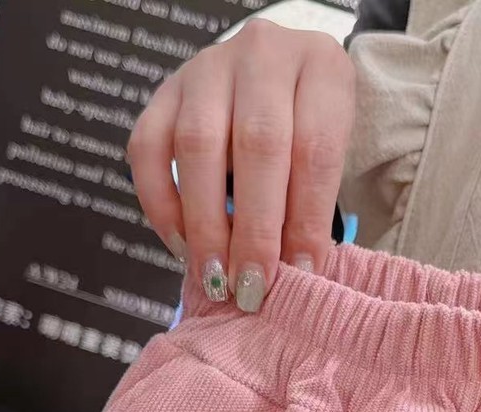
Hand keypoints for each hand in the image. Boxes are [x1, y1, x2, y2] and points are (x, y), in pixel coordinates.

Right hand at [127, 19, 354, 311]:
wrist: (277, 77)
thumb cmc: (309, 128)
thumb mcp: (332, 156)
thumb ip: (313, 205)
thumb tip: (293, 275)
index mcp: (322, 68)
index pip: (316, 148)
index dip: (306, 219)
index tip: (302, 274)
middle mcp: (263, 55)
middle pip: (258, 144)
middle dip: (254, 229)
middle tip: (251, 286)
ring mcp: (207, 68)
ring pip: (197, 146)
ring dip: (204, 224)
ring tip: (215, 278)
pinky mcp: (163, 91)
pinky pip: (147, 149)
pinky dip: (161, 205)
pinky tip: (182, 246)